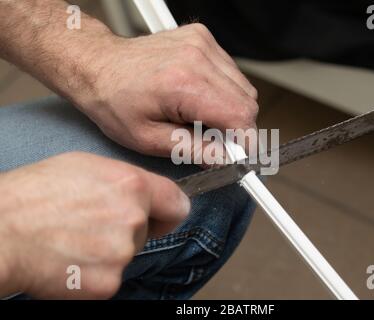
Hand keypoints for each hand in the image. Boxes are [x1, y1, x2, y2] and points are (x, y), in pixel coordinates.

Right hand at [0, 152, 189, 298]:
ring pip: (127, 253)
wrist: (1, 231)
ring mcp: (121, 254)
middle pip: (146, 230)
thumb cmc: (36, 193)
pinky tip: (70, 258)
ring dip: (109, 250)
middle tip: (91, 223)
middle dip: (127, 228)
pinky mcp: (107, 284)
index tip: (159, 217)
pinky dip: (95, 272)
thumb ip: (125, 180)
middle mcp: (133, 219)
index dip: (167, 211)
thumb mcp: (86, 165)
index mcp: (132, 186)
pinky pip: (110, 277)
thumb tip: (146, 196)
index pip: (177, 204)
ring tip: (75, 239)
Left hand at [73, 23, 258, 159]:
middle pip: (247, 101)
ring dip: (230, 108)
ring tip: (199, 115)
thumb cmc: (113, 101)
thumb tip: (225, 158)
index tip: (239, 155)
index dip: (245, 141)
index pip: (240, 115)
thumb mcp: (148, 139)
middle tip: (214, 139)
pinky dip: (223, 90)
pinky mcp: (202, 39)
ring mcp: (201, 44)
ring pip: (243, 86)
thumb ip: (192, 149)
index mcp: (183, 84)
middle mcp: (197, 58)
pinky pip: (230, 72)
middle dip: (237, 127)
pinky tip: (198, 96)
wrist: (98, 65)